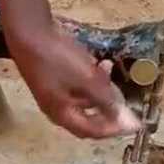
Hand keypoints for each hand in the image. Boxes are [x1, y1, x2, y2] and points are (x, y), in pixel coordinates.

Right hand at [8, 25, 140, 138]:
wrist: (29, 32)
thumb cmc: (58, 59)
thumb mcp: (86, 79)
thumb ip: (105, 99)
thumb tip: (120, 118)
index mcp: (62, 114)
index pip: (91, 131)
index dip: (114, 129)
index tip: (134, 124)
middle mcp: (56, 108)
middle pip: (87, 118)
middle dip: (108, 111)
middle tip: (125, 105)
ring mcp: (52, 92)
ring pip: (83, 99)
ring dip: (100, 91)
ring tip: (109, 72)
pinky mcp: (52, 77)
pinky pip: (76, 86)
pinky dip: (89, 79)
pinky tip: (97, 63)